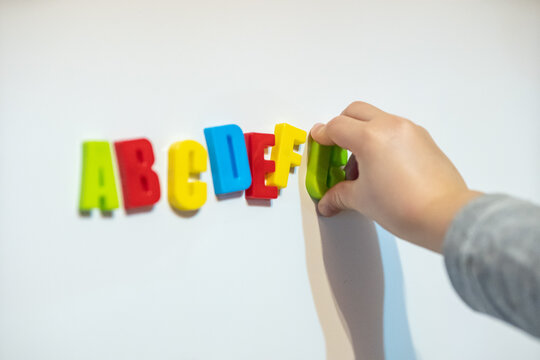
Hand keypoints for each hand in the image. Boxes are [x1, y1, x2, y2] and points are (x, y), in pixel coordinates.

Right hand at [310, 101, 481, 252]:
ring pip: (377, 119)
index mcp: (370, 137)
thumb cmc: (404, 206)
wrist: (445, 216)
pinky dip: (383, 140)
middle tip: (336, 148)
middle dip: (341, 126)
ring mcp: (410, 131)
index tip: (318, 141)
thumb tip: (329, 201)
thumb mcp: (362, 200)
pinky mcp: (425, 140)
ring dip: (363, 134)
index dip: (322, 135)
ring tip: (361, 167)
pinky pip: (396, 130)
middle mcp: (391, 126)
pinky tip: (383, 168)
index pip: (336, 127)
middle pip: (356, 112)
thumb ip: (340, 195)